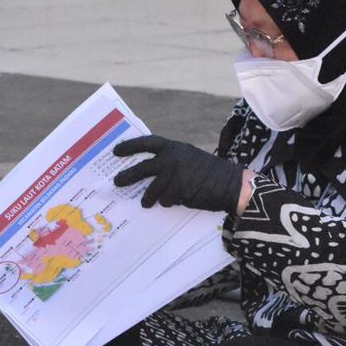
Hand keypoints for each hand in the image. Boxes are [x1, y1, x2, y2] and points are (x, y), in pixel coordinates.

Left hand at [112, 135, 245, 214]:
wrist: (230, 183)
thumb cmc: (208, 170)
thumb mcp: (187, 156)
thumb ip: (169, 158)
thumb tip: (147, 169)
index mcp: (173, 147)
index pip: (146, 143)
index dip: (129, 146)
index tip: (115, 151)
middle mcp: (170, 160)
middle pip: (141, 169)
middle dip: (127, 177)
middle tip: (117, 182)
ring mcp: (174, 177)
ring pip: (152, 191)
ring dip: (147, 198)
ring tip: (145, 202)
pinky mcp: (178, 192)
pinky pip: (166, 201)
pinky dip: (169, 202)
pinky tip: (178, 199)